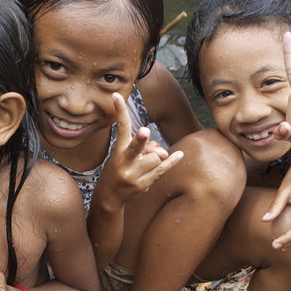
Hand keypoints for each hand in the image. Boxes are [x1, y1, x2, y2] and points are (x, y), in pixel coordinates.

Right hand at [93, 93, 183, 207]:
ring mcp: (133, 174)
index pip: (120, 127)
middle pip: (136, 147)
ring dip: (156, 158)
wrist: (110, 195)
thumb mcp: (125, 156)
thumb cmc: (120, 168)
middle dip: (141, 140)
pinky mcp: (143, 184)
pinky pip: (162, 170)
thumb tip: (164, 153)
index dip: (119, 111)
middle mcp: (125, 161)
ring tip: (145, 165)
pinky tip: (180, 154)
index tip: (116, 95)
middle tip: (145, 132)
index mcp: (119, 150)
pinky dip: (172, 162)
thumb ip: (145, 148)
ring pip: (156, 157)